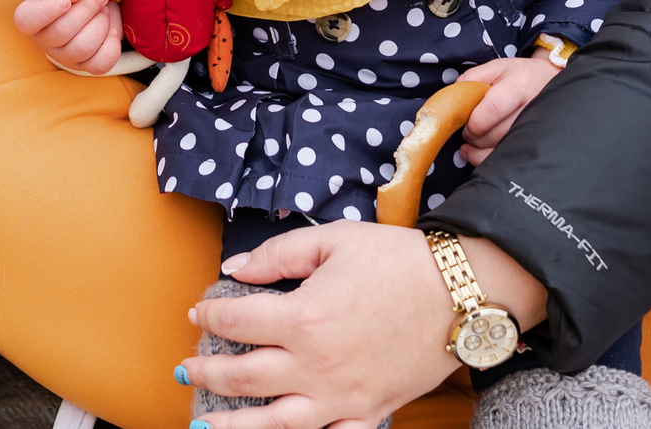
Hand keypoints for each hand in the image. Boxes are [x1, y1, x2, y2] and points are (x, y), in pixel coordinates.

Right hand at [11, 0, 123, 72]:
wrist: (92, 2)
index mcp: (29, 15)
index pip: (28, 21)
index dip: (48, 11)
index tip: (67, 0)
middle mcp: (42, 40)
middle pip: (62, 32)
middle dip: (87, 9)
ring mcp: (63, 57)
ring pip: (83, 47)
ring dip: (101, 23)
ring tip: (103, 11)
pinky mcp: (85, 66)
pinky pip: (100, 64)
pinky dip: (112, 45)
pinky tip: (111, 30)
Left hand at [185, 223, 548, 428]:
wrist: (463, 291)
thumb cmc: (399, 260)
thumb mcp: (335, 240)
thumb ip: (278, 254)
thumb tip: (235, 269)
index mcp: (303, 317)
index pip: (236, 323)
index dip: (208, 316)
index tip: (198, 313)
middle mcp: (315, 365)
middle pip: (243, 378)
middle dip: (207, 375)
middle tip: (187, 372)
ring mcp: (341, 396)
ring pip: (273, 424)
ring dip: (232, 426)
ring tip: (204, 425)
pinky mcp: (368, 412)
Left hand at [453, 56, 561, 166]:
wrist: (552, 83)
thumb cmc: (520, 76)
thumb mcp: (496, 68)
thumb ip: (471, 79)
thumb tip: (453, 100)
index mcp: (518, 87)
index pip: (493, 108)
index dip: (474, 121)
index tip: (466, 123)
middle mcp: (530, 110)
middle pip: (496, 134)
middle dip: (474, 137)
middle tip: (468, 131)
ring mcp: (535, 131)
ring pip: (501, 150)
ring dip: (478, 150)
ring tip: (470, 143)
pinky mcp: (535, 145)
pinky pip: (507, 160)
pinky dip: (487, 160)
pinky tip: (478, 153)